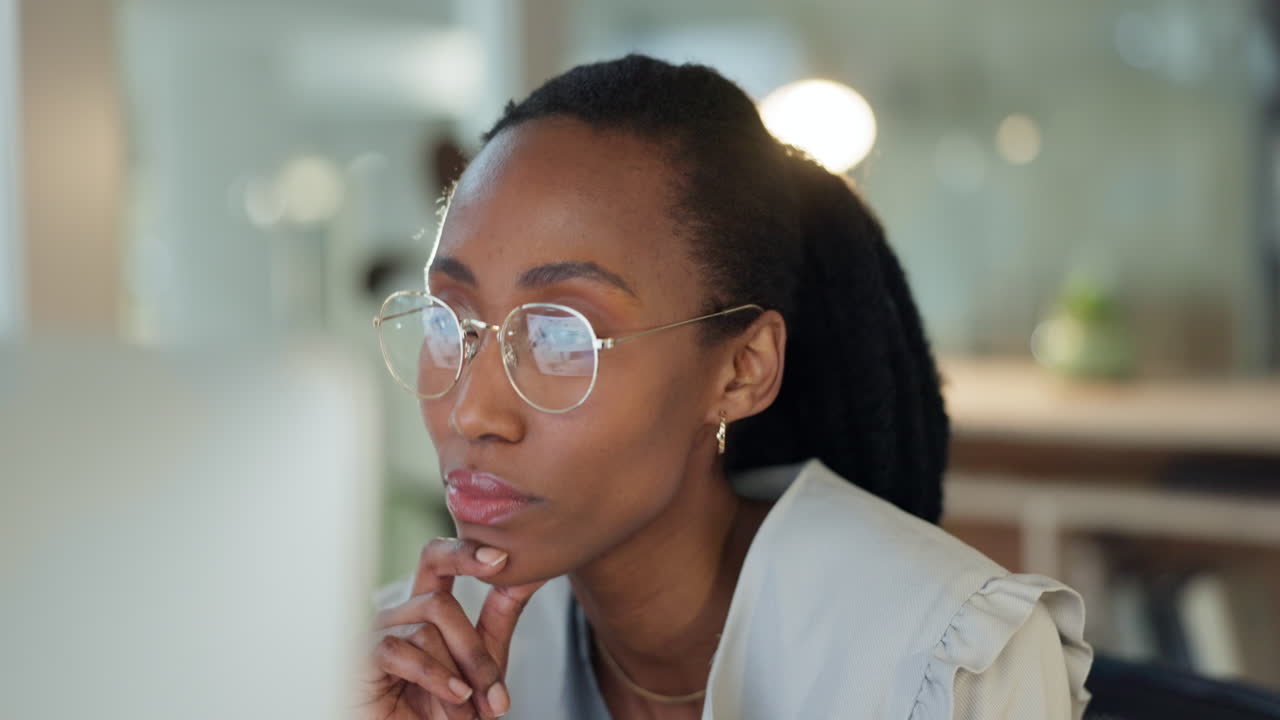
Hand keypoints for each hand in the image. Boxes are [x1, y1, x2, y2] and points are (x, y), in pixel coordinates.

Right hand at [358, 538, 545, 718]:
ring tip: (468, 711)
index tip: (502, 557)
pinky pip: (400, 651)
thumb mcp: (484, 658)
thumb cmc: (443, 708)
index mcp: (426, 608)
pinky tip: (454, 698)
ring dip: (459, 677)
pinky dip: (436, 678)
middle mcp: (399, 615)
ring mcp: (378, 634)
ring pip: (427, 632)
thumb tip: (532, 570)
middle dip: (474, 652)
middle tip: (495, 693)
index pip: (437, 560)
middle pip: (439, 603)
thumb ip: (502, 613)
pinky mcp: (360, 657)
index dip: (463, 552)